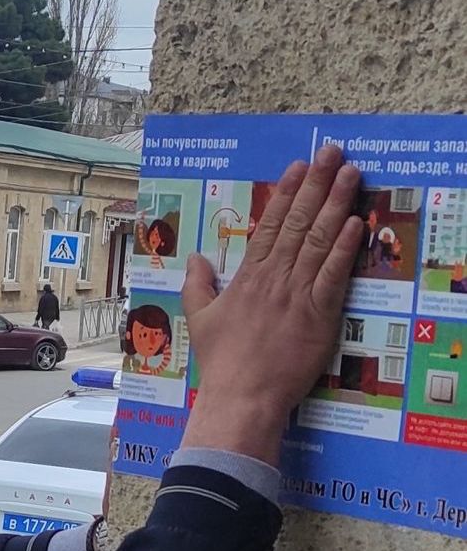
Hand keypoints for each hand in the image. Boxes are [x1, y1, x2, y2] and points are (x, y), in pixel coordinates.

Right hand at [180, 144, 362, 465]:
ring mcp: (297, 295)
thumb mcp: (200, 320)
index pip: (269, 226)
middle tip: (331, 154)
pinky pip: (333, 275)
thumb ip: (197, 286)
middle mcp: (273, 279)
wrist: (241, 396)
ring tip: (351, 175)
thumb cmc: (221, 363)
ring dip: (336, 205)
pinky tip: (355, 223)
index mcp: (246, 279)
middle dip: (316, 185)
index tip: (298, 167)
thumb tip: (195, 259)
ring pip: (318, 241)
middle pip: (297, 224)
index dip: (285, 194)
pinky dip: (344, 249)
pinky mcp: (318, 316)